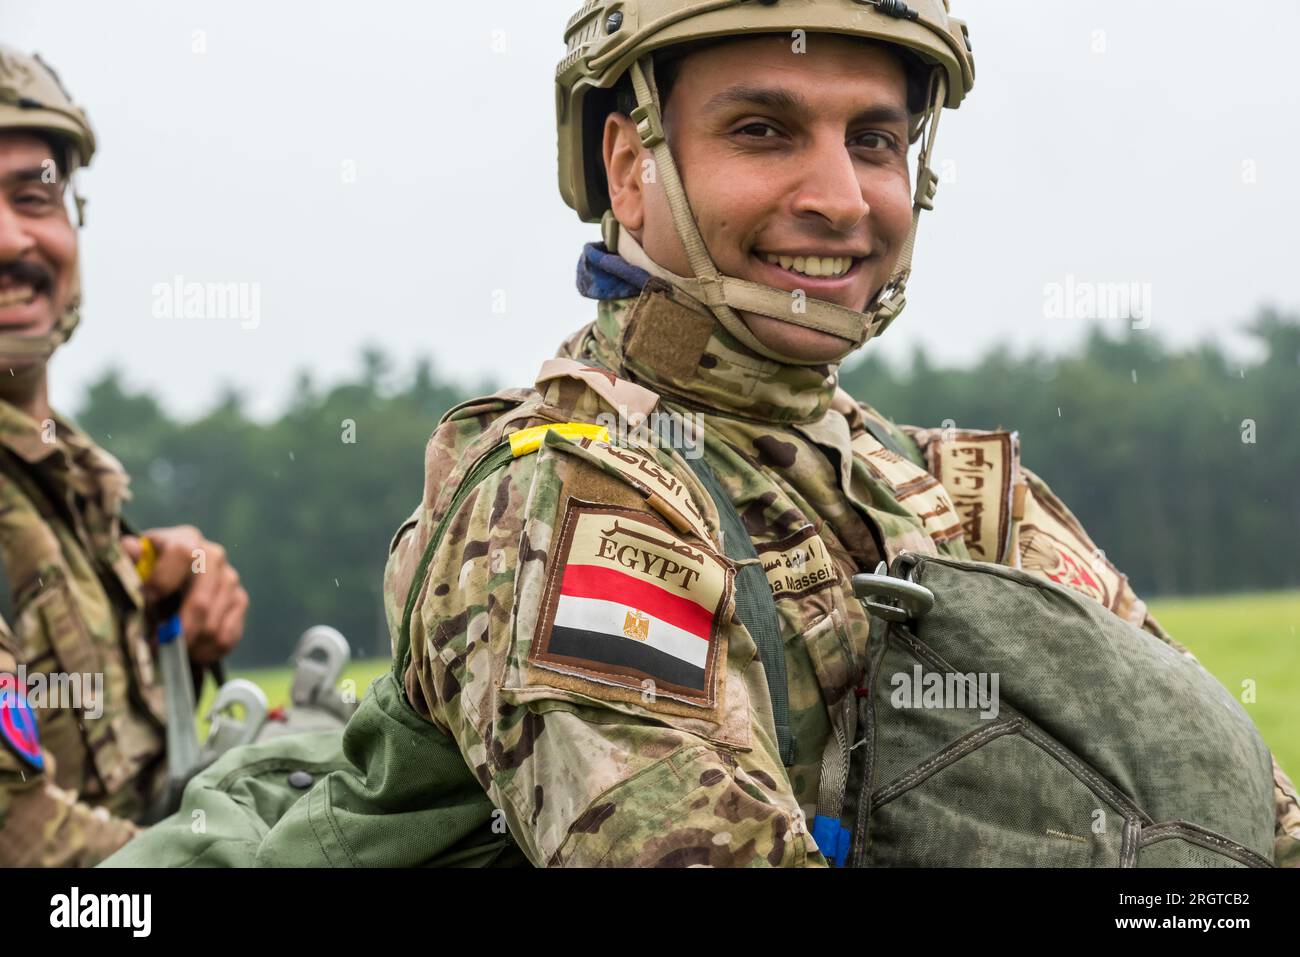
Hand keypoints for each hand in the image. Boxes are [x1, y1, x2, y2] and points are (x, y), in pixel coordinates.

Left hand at [122, 526, 247, 664]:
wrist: (173, 576)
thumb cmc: (149, 570)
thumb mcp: (136, 561)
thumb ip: (130, 559)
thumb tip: (131, 548)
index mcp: (186, 539)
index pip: (182, 555)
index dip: (162, 581)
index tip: (145, 601)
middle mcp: (214, 556)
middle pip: (201, 602)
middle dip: (178, 632)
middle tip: (158, 647)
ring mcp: (230, 579)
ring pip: (213, 626)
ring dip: (190, 646)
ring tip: (171, 651)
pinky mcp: (240, 600)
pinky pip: (227, 637)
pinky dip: (206, 652)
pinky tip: (190, 651)